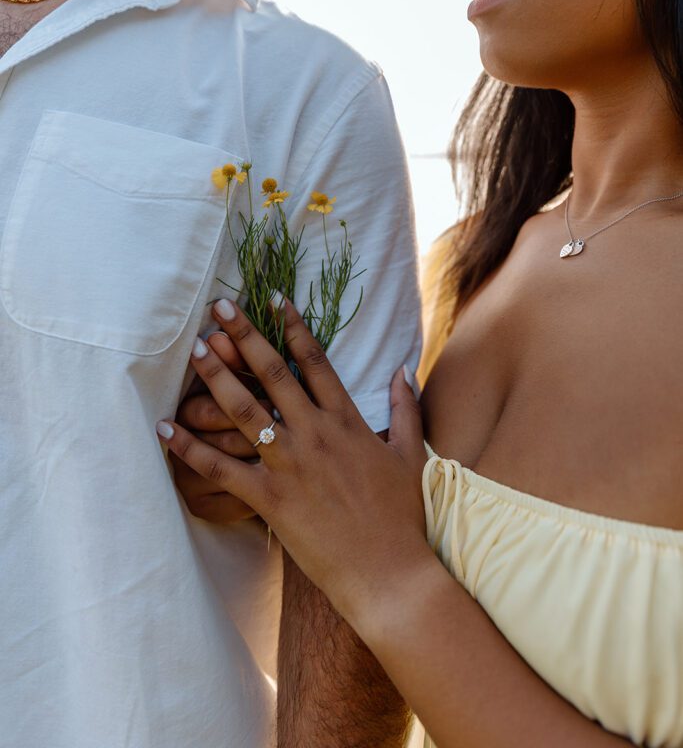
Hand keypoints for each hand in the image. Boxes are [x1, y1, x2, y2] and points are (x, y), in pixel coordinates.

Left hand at [157, 297, 429, 625]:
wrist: (390, 572)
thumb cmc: (402, 516)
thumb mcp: (410, 453)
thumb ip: (405, 406)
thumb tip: (401, 367)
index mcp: (347, 420)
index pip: (315, 361)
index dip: (292, 327)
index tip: (273, 299)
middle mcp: (315, 434)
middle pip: (272, 373)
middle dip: (244, 335)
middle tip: (219, 307)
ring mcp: (291, 465)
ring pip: (243, 410)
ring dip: (215, 376)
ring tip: (194, 348)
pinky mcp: (270, 500)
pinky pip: (221, 469)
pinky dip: (190, 448)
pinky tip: (164, 428)